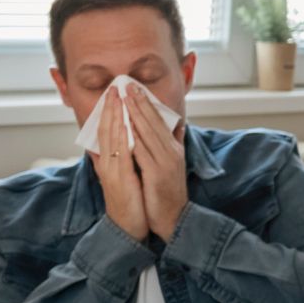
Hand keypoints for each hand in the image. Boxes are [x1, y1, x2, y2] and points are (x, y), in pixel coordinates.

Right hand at [91, 90, 147, 240]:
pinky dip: (122, 138)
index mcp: (108, 161)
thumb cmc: (128, 203)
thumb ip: (113, 162)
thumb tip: (104, 148)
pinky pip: (121, 155)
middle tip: (114, 87)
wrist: (128, 228)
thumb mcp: (121, 178)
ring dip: (114, 116)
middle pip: (105, 130)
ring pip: (110, 138)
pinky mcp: (119, 179)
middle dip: (110, 108)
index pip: (106, 131)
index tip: (114, 93)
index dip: (109, 112)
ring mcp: (111, 171)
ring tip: (118, 97)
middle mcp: (106, 163)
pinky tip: (125, 125)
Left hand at [125, 86, 188, 240]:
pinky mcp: (157, 174)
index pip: (157, 121)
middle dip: (139, 103)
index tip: (134, 88)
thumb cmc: (169, 191)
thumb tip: (178, 125)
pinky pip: (143, 153)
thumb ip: (175, 143)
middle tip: (127, 85)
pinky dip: (134, 138)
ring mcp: (165, 163)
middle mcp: (171, 152)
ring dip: (136, 114)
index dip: (145, 103)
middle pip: (152, 122)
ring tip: (125, 98)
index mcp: (173, 148)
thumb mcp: (174, 164)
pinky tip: (126, 127)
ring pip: (147, 133)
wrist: (174, 217)